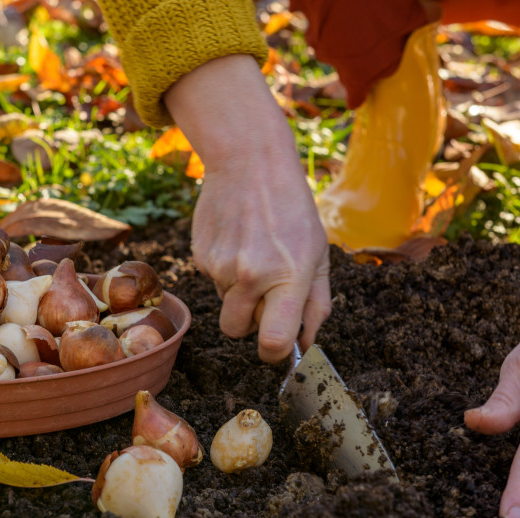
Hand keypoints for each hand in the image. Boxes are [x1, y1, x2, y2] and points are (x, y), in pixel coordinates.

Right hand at [165, 55, 330, 361]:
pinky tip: (238, 239)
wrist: (249, 162)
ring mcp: (221, 266)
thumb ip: (317, 304)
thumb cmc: (292, 209)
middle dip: (250, 323)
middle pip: (237, 332)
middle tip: (266, 294)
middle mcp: (251, 276)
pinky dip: (226, 270)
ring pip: (226, 304)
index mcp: (288, 277)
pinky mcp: (200, 256)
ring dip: (240, 292)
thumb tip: (305, 345)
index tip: (279, 345)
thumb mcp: (319, 254)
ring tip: (254, 252)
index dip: (275, 353)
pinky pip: (213, 281)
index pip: (273, 343)